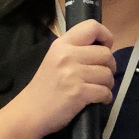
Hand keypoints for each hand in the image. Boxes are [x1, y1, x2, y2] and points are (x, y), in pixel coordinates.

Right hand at [13, 19, 116, 138]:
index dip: (106, 36)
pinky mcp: (79, 92)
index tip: (105, 48)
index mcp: (62, 44)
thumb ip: (75, 51)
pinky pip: (105, 91)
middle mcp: (67, 55)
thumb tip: (103, 49)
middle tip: (100, 76)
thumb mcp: (56, 60)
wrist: (30, 111)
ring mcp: (73, 74)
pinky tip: (97, 100)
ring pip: (108, 74)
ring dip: (107, 84)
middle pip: (106, 54)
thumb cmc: (45, 87)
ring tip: (97, 88)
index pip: (92, 26)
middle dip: (109, 67)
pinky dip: (105, 97)